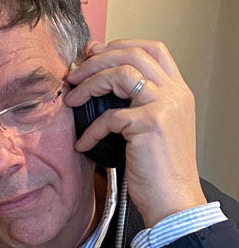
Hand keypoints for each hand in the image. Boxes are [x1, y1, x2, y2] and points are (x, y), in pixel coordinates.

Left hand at [65, 39, 206, 227]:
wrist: (174, 201)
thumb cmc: (159, 171)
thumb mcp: (151, 129)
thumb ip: (134, 104)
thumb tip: (102, 83)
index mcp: (178, 92)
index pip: (152, 49)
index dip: (119, 45)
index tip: (92, 55)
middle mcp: (175, 94)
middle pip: (132, 54)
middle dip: (95, 61)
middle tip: (72, 75)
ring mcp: (165, 106)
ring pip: (120, 74)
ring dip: (88, 84)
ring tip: (70, 101)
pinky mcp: (150, 124)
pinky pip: (109, 116)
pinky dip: (90, 130)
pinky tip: (83, 144)